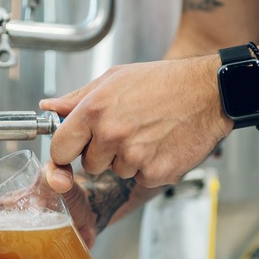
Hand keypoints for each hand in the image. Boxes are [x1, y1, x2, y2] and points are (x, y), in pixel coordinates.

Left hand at [41, 57, 231, 186]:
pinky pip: (140, 179)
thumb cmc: (162, 82)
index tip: (75, 148)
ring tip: (148, 133)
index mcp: (94, 110)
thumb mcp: (114, 79)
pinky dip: (149, 167)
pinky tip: (161, 145)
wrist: (208, 92)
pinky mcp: (155, 172)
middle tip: (126, 131)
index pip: (59, 149)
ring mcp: (134, 156)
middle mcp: (111, 134)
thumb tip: (49, 108)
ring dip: (128, 160)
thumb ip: (77, 98)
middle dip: (102, 153)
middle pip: (88, 165)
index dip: (66, 151)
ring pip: (116, 172)